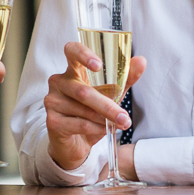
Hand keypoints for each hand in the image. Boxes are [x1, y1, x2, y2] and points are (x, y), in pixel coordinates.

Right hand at [44, 41, 146, 170]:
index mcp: (72, 70)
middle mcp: (58, 82)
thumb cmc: (91, 113)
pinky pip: (79, 124)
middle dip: (106, 105)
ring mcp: (52, 101)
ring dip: (104, 119)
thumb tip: (141, 61)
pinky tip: (105, 130)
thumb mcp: (110, 94)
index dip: (83, 55)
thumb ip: (124, 78)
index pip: (72, 51)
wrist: (76, 143)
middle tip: (124, 117)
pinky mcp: (52, 121)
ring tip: (118, 124)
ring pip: (82, 109)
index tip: (98, 65)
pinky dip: (96, 128)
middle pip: (82, 91)